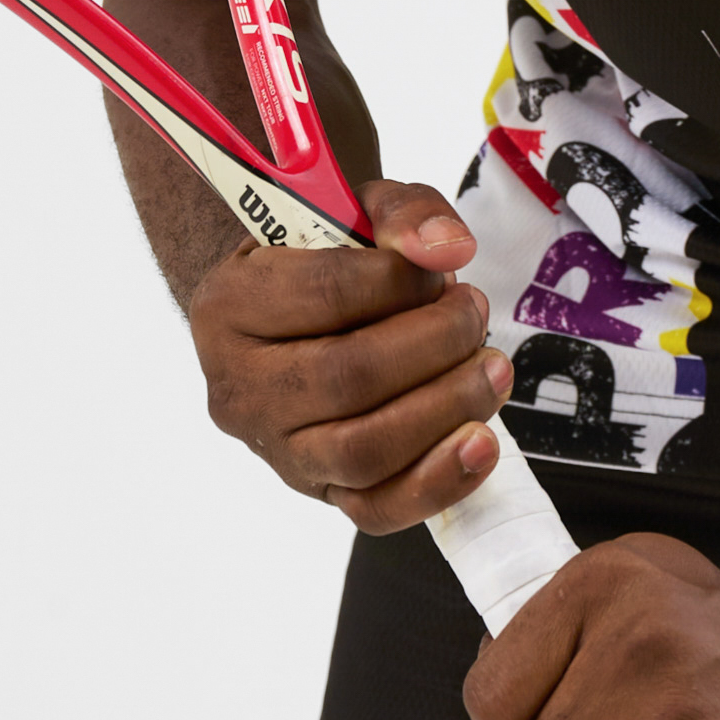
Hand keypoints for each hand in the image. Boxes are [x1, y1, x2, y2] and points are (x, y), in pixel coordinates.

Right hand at [187, 178, 511, 529]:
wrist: (293, 318)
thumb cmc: (325, 260)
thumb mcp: (355, 210)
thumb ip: (404, 213)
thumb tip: (447, 248)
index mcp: (229, 306)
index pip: (326, 294)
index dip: (402, 281)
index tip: (441, 268)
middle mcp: (239, 388)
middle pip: (348, 378)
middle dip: (435, 343)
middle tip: (472, 312)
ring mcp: (277, 449)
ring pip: (364, 450)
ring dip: (447, 407)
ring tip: (490, 368)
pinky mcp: (318, 491)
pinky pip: (376, 508)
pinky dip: (438, 482)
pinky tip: (480, 442)